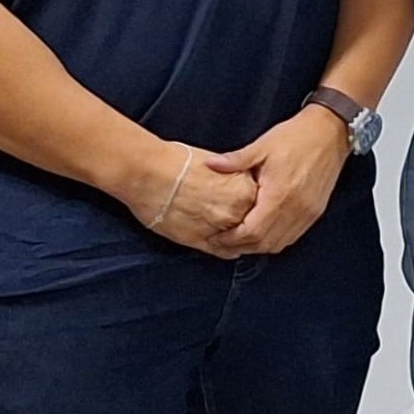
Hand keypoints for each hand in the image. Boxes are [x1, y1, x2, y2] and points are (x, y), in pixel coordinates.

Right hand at [125, 140, 260, 253]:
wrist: (147, 172)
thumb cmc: (180, 162)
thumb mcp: (221, 165)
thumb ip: (238, 179)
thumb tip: (250, 187)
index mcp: (246, 190)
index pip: (266, 205)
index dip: (261, 206)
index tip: (256, 205)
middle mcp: (237, 211)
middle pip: (255, 224)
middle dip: (252, 223)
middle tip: (245, 219)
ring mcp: (219, 229)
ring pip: (241, 241)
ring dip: (240, 238)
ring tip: (234, 230)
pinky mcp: (199, 242)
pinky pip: (223, 251)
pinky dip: (225, 249)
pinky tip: (222, 241)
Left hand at [199, 106, 354, 255]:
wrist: (331, 132)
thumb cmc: (298, 137)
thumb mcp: (263, 145)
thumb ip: (236, 160)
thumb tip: (210, 164)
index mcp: (280, 193)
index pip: (252, 231)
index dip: (231, 240)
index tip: (215, 238)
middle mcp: (296, 208)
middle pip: (264, 243)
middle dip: (240, 247)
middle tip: (221, 244)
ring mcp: (308, 212)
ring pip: (279, 243)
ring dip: (257, 246)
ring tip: (239, 241)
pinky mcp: (315, 211)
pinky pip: (292, 236)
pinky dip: (274, 240)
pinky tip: (262, 233)